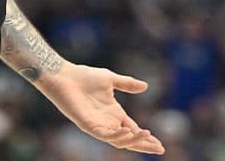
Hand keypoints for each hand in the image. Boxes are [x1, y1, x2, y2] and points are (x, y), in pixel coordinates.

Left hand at [39, 64, 164, 154]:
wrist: (65, 75)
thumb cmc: (84, 77)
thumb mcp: (111, 79)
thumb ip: (127, 84)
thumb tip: (146, 87)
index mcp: (114, 113)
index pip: (133, 129)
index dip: (146, 137)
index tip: (160, 144)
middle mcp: (107, 122)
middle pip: (129, 139)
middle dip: (143, 145)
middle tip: (159, 149)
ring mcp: (97, 125)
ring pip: (118, 140)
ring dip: (132, 140)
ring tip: (146, 135)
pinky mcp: (87, 124)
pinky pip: (103, 135)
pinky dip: (116, 136)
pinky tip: (126, 132)